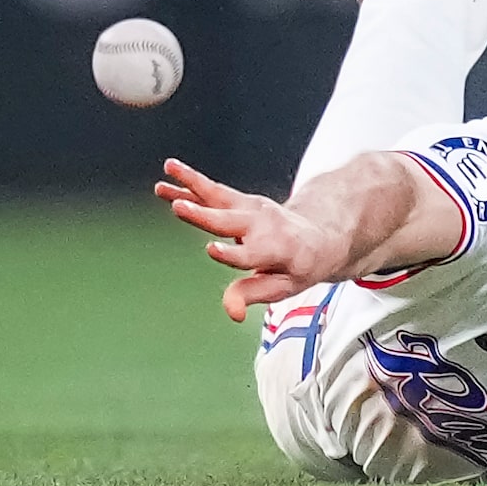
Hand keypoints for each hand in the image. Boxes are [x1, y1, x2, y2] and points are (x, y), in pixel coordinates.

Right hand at [155, 158, 337, 321]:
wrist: (320, 235)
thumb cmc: (300, 266)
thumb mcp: (285, 287)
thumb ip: (254, 295)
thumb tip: (233, 313)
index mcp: (278, 250)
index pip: (251, 255)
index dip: (232, 254)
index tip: (212, 250)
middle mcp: (264, 225)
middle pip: (229, 221)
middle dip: (203, 215)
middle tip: (179, 208)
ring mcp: (253, 209)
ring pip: (218, 195)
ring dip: (191, 185)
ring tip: (166, 174)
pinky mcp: (242, 200)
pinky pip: (213, 191)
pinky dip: (190, 182)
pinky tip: (168, 172)